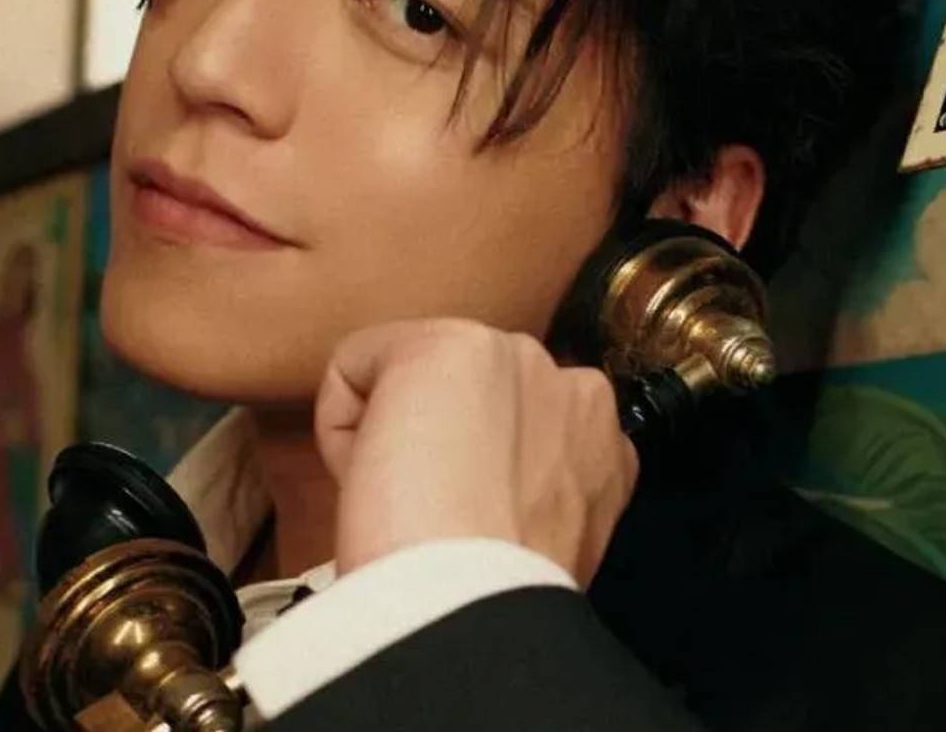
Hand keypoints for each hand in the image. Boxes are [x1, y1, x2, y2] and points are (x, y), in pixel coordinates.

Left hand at [316, 318, 638, 585]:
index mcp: (606, 449)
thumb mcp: (546, 550)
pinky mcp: (446, 343)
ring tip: (398, 500)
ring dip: (399, 432)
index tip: (461, 526)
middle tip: (426, 514)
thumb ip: (534, 507)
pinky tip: (367, 478)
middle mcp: (575, 389)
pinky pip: (356, 366)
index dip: (478, 477)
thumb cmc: (498, 602)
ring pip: (421, 380)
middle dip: (445, 442)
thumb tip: (480, 510)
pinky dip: (339, 424)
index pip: (526, 435)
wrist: (471, 599)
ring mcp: (515, 359)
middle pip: (476, 399)